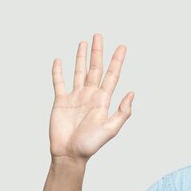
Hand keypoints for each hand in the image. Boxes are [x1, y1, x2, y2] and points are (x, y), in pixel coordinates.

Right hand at [49, 33, 133, 162]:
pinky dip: (58, 72)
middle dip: (98, 52)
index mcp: (102, 100)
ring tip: (84, 42)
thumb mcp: (110, 129)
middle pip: (95, 68)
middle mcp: (90, 95)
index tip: (122, 46)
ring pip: (78, 72)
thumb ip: (122, 112)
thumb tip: (132, 93)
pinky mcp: (61, 101)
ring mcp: (75, 97)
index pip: (112, 75)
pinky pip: (59, 83)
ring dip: (81, 57)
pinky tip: (59, 60)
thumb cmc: (90, 145)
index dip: (117, 61)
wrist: (69, 154)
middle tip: (99, 35)